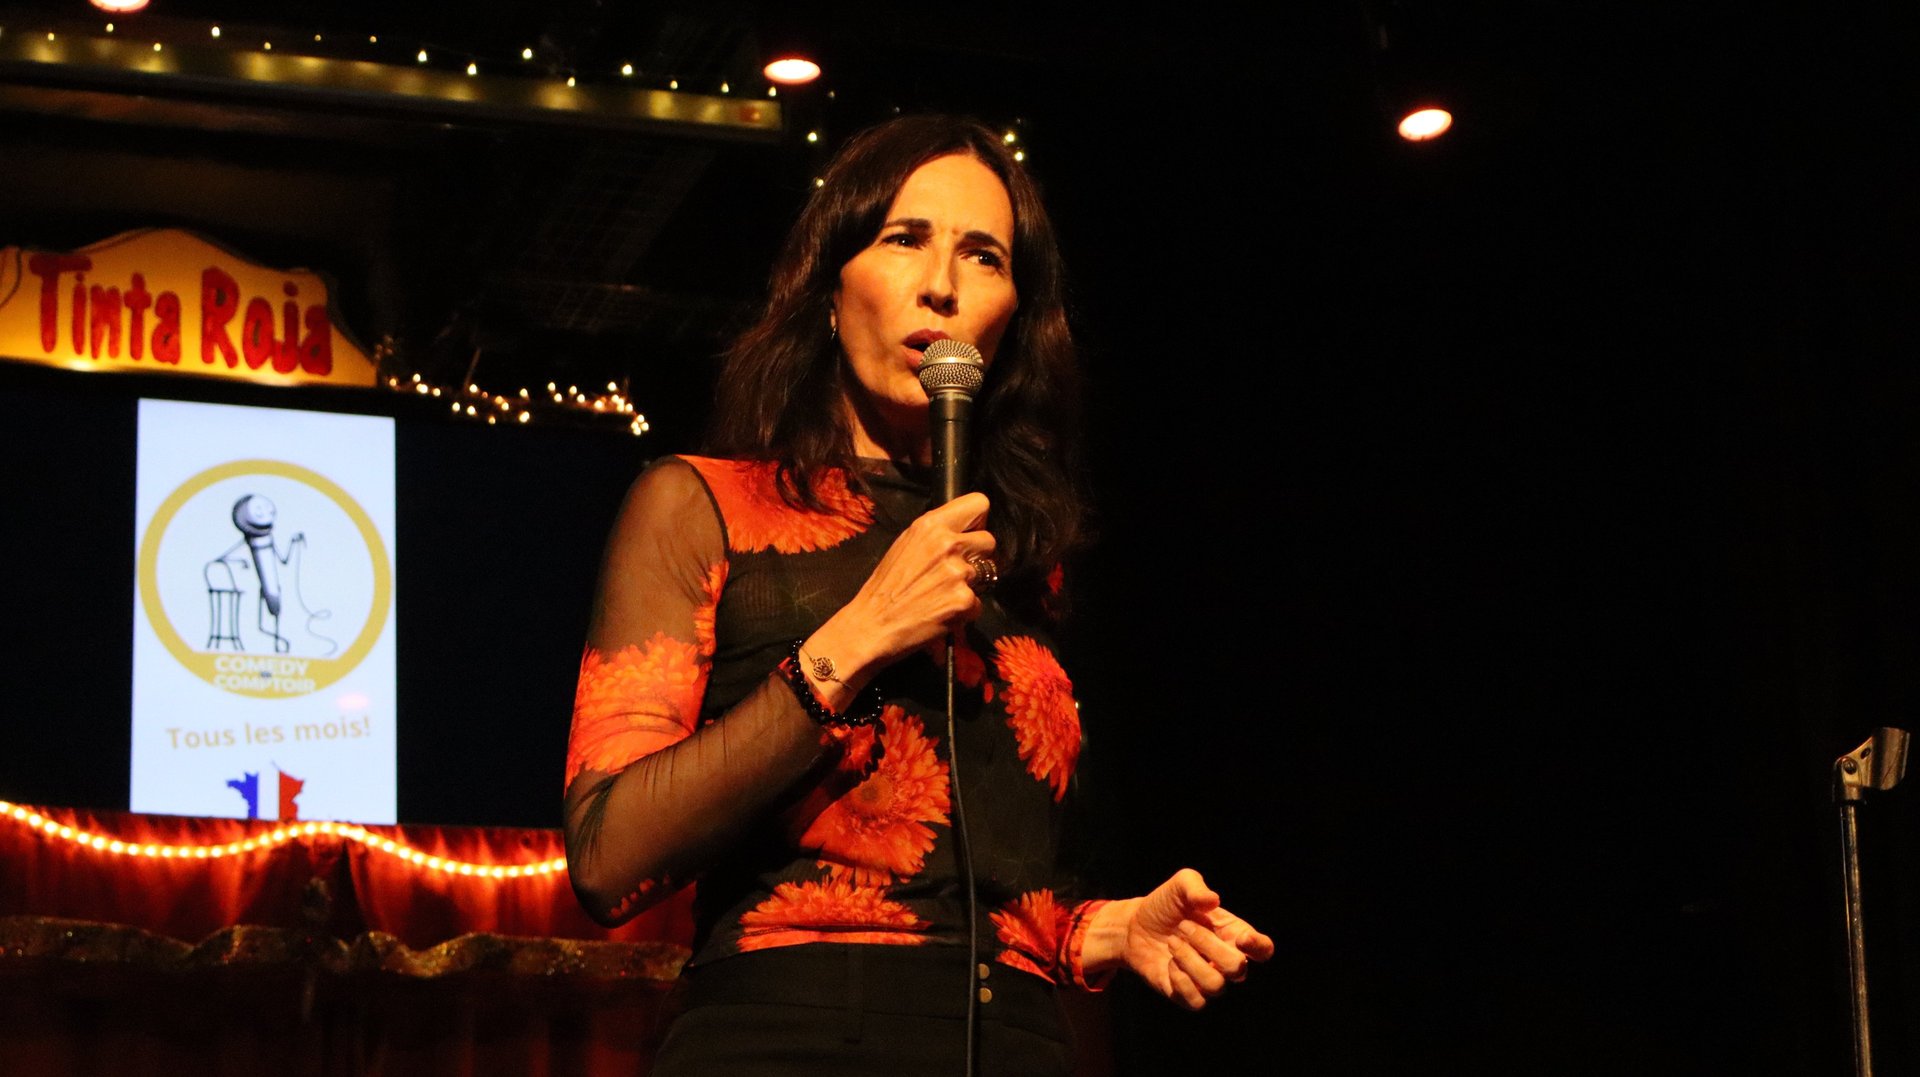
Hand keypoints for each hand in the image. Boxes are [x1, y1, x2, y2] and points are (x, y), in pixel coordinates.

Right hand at [802, 493, 993, 704]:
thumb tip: (963, 530)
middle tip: (954, 570)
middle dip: (977, 556)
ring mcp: (958, 573)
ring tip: (942, 593)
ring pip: (986, 573)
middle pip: (989, 541)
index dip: (976, 522)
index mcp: (930, 525)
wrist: (871, 626)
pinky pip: (979, 602)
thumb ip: (935, 533)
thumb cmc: (884, 588)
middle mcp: (947, 544)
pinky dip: (965, 610)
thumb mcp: (905, 544)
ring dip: (970, 584)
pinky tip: (943, 611)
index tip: (968, 535)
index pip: (979, 504)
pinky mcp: (964, 601)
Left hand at [1110, 868, 1273, 1010]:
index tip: (1241, 938)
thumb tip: (1212, 901)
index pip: (1263, 950)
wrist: (1135, 926)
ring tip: (1172, 942)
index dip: (1258, 947)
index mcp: (1234, 934)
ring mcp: (1209, 981)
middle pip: (1237, 968)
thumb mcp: (1180, 884)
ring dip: (1189, 961)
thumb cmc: (1166, 905)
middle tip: (1183, 927)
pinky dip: (1180, 981)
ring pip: (1216, 986)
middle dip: (1206, 945)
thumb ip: (1195, 886)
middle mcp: (1226, 961)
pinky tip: (1169, 964)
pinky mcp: (1189, 996)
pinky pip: (1196, 1001)